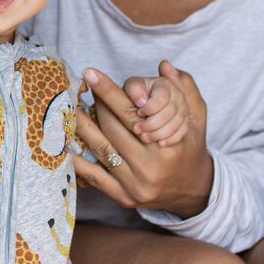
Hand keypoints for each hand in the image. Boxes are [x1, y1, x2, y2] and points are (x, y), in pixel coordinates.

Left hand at [73, 62, 212, 218]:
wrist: (194, 190)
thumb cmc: (191, 147)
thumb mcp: (197, 117)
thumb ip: (185, 88)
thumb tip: (164, 65)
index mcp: (166, 145)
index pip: (130, 112)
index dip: (109, 91)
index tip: (90, 74)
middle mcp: (150, 166)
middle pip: (112, 128)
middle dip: (95, 105)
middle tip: (81, 89)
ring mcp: (135, 184)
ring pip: (100, 148)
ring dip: (81, 127)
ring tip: (68, 109)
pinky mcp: (124, 197)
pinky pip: (95, 177)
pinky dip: (78, 161)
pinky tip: (65, 146)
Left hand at [123, 62, 189, 145]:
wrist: (143, 104)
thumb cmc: (137, 94)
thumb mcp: (132, 87)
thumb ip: (134, 89)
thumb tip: (141, 101)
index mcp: (165, 84)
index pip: (161, 99)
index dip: (149, 108)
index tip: (138, 113)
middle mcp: (177, 95)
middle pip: (170, 112)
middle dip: (152, 123)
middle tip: (137, 129)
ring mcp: (183, 110)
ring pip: (176, 124)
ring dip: (159, 133)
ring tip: (144, 138)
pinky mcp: (184, 122)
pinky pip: (182, 132)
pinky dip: (171, 139)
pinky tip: (160, 143)